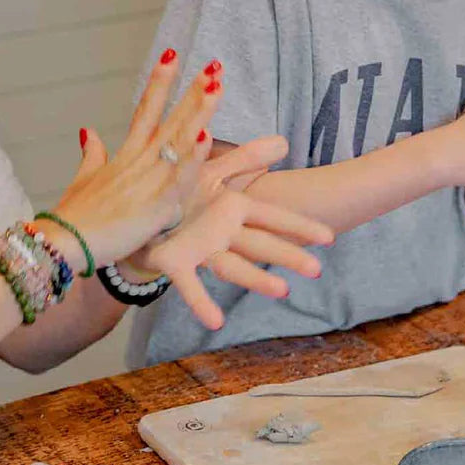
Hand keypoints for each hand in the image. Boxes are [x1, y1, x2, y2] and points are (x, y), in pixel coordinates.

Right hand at [47, 52, 223, 268]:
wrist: (64, 242)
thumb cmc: (76, 216)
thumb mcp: (85, 180)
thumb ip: (93, 155)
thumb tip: (89, 131)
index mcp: (124, 154)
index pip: (145, 109)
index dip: (159, 81)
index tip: (171, 54)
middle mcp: (138, 160)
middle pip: (171, 118)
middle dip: (192, 91)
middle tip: (214, 65)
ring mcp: (147, 180)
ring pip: (179, 140)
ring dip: (199, 113)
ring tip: (216, 86)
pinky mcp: (154, 205)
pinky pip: (178, 177)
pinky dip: (192, 157)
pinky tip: (206, 137)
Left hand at [127, 150, 334, 329]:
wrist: (135, 213)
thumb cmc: (178, 192)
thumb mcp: (211, 170)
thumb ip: (244, 159)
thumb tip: (283, 142)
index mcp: (234, 209)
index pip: (274, 218)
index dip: (300, 227)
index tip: (330, 238)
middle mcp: (223, 232)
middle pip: (260, 244)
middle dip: (287, 254)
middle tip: (316, 270)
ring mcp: (201, 249)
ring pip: (233, 265)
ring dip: (256, 278)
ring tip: (281, 291)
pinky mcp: (175, 261)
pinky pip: (189, 282)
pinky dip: (201, 302)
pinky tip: (215, 321)